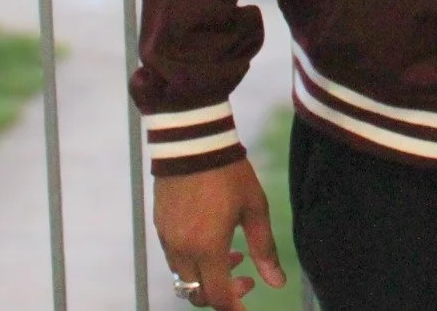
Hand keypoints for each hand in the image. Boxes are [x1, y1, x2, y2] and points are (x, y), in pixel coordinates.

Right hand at [156, 158, 285, 308]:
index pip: (218, 296)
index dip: (235, 308)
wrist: (193, 142)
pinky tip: (211, 239)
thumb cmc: (229, 173)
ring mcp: (167, 238)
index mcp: (207, 248)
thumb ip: (264, 249)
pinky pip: (174, 256)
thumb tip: (277, 282)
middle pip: (196, 291)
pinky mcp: (159, 225)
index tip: (248, 305)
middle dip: (222, 292)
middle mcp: (182, 249)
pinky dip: (193, 259)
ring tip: (233, 252)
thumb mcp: (254, 209)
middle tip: (245, 276)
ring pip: (184, 275)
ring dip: (207, 274)